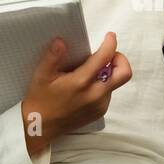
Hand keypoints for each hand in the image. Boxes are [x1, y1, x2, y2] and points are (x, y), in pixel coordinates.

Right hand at [20, 32, 130, 153]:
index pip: (105, 58)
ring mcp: (100, 105)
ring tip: (89, 71)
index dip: (110, 43)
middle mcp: (95, 95)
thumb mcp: (41, 76)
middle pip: (124, 73)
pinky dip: (103, 84)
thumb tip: (62, 40)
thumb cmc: (40, 99)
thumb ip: (52, 56)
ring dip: (109, 72)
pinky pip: (108, 93)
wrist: (40, 127)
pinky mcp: (99, 112)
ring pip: (115, 83)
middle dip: (120, 59)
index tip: (110, 36)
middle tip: (107, 55)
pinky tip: (86, 85)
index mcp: (81, 82)